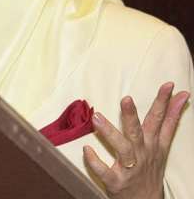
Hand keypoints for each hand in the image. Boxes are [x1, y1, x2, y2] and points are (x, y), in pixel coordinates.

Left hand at [83, 82, 189, 198]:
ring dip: (110, 133)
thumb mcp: (163, 145)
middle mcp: (143, 154)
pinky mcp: (116, 181)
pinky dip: (95, 161)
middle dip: (133, 116)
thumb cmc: (150, 168)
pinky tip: (86, 150)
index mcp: (154, 144)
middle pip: (139, 132)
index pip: (162, 120)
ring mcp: (130, 168)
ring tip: (97, 118)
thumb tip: (181, 98)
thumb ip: (168, 122)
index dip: (166, 103)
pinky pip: (104, 171)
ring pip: (122, 149)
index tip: (169, 85)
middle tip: (126, 98)